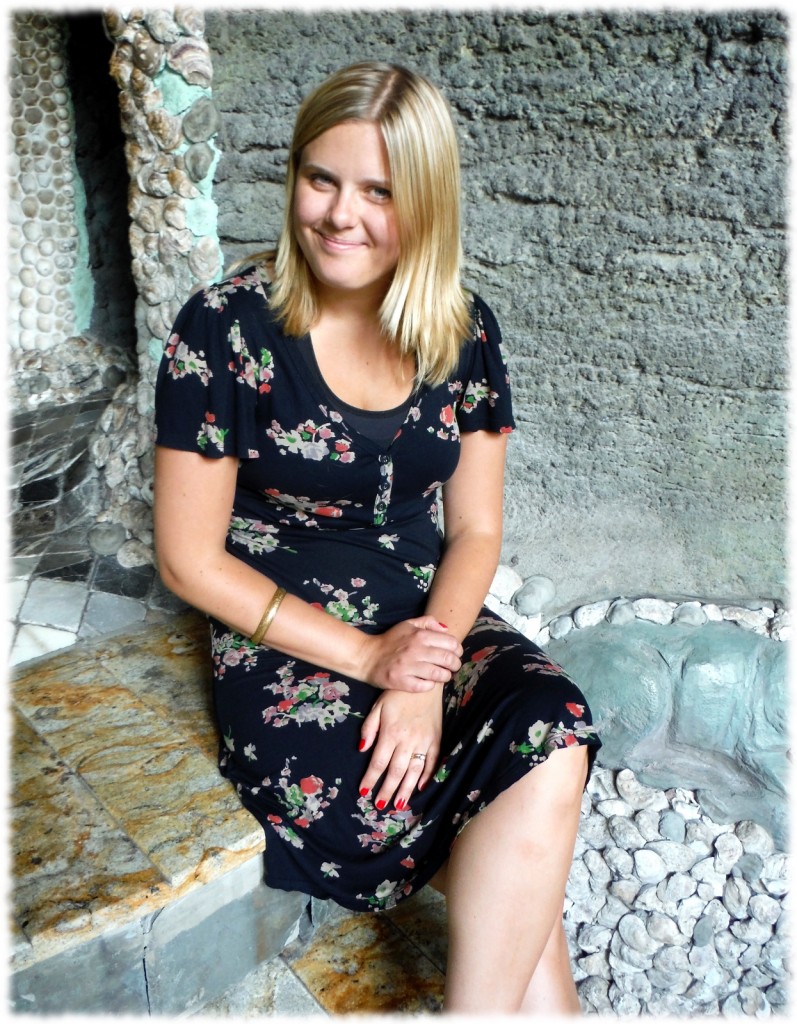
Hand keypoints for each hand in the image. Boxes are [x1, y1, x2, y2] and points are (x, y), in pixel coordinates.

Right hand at [357, 616, 461, 691]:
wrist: (367, 656)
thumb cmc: (390, 640)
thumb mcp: (407, 625)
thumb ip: (428, 622)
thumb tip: (446, 629)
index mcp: (419, 635)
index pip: (450, 643)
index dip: (457, 650)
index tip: (456, 653)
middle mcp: (415, 650)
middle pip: (448, 659)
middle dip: (455, 664)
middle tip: (454, 666)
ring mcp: (408, 667)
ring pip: (439, 674)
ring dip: (446, 676)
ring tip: (444, 675)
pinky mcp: (401, 682)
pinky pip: (424, 686)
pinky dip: (430, 685)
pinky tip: (429, 682)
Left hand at [358, 687, 442, 810]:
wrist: (425, 682)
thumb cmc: (397, 694)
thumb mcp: (377, 707)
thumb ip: (369, 728)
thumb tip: (361, 749)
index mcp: (391, 732)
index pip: (378, 762)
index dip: (370, 779)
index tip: (364, 792)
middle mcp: (408, 740)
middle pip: (395, 772)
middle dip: (386, 791)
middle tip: (379, 806)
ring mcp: (424, 741)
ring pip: (413, 772)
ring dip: (405, 790)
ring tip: (398, 805)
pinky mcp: (437, 740)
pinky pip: (433, 762)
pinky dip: (427, 777)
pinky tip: (420, 789)